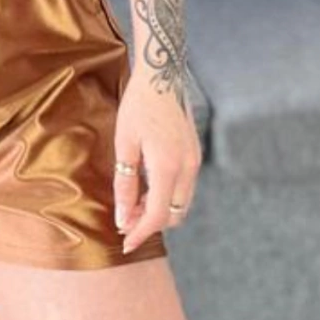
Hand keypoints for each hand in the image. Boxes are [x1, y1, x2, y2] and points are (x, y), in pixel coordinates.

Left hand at [113, 71, 201, 253]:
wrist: (162, 75)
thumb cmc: (138, 106)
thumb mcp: (124, 143)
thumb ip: (125, 183)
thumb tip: (122, 217)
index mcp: (168, 166)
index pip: (157, 215)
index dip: (141, 233)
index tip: (125, 244)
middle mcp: (188, 168)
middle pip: (174, 214)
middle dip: (151, 223)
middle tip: (125, 218)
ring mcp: (195, 161)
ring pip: (182, 203)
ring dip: (160, 210)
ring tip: (133, 202)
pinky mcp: (196, 154)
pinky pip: (185, 188)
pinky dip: (168, 195)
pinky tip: (148, 186)